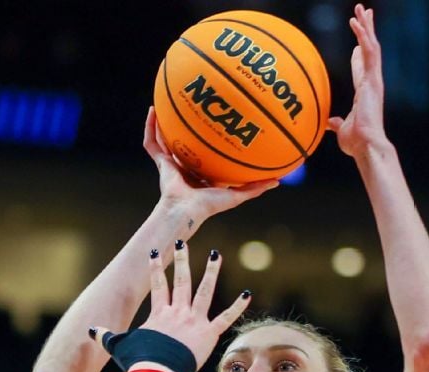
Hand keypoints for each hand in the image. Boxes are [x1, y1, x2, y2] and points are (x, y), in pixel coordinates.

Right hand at [91, 242, 250, 371]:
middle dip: (181, 259)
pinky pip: (226, 317)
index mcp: (159, 314)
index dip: (154, 268)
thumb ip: (106, 336)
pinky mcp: (209, 333)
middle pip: (180, 280)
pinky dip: (238, 306)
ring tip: (217, 255)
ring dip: (211, 272)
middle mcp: (177, 312)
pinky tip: (248, 293)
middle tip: (183, 242)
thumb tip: (90, 330)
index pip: (157, 285)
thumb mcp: (119, 346)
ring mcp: (194, 320)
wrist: (156, 371)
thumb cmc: (138, 360)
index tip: (154, 253)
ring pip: (204, 291)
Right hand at [144, 107, 278, 223]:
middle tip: (192, 107)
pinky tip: (153, 110)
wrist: (186, 210)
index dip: (208, 141)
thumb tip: (278, 181)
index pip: (204, 154)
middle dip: (185, 127)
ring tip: (165, 103)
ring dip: (164, 122)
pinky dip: (150, 127)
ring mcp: (171, 164)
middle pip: (184, 142)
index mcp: (201, 173)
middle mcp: (185, 166)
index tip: (217, 125)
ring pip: (165, 138)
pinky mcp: (160, 163)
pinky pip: (152, 142)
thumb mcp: (237, 195)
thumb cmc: (209, 206)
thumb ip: (255, 187)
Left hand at [328, 4, 389, 158]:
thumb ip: (336, 124)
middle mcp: (372, 83)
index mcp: (364, 93)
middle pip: (370, 52)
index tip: (357, 45)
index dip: (359, 56)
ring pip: (373, 46)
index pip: (362, 70)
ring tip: (362, 9)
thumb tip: (329, 123)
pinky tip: (358, 22)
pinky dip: (364, 35)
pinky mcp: (374, 79)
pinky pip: (371, 52)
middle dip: (367, 32)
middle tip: (364, 14)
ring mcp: (374, 80)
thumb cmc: (356, 142)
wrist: (365, 146)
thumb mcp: (341, 130)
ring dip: (367, 27)